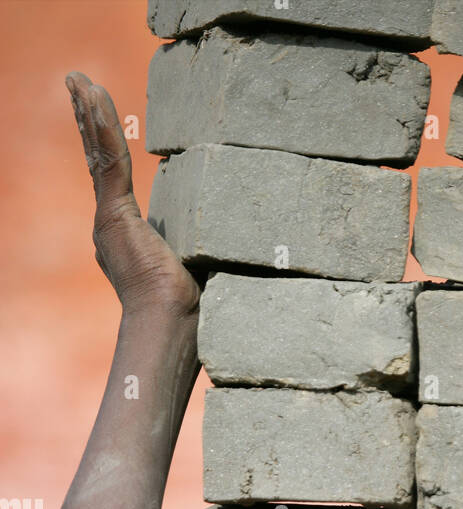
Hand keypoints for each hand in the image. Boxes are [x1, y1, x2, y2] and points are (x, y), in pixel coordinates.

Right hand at [66, 71, 200, 318]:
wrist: (172, 325)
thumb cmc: (192, 310)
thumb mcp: (198, 264)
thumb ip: (203, 244)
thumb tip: (236, 238)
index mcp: (126, 235)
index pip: (112, 176)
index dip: (104, 143)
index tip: (97, 114)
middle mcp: (111, 225)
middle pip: (96, 159)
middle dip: (86, 119)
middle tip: (76, 83)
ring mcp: (110, 220)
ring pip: (97, 154)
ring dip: (87, 112)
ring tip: (76, 78)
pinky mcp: (114, 216)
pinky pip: (107, 160)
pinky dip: (98, 124)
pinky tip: (91, 92)